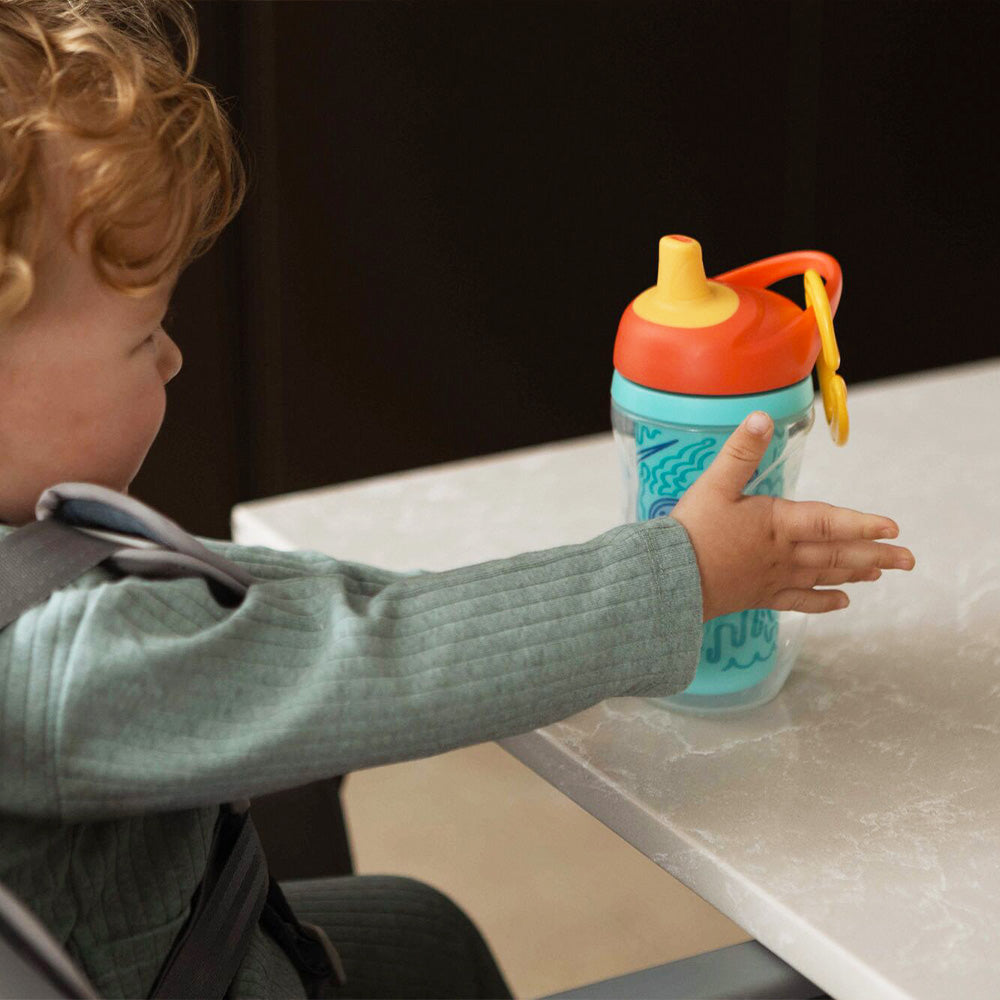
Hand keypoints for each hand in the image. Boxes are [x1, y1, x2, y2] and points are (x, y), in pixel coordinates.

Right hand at [669, 410, 915, 621]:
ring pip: (824, 575)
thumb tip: (761, 418)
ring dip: (856, 573)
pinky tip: (842, 602)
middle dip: (875, 555)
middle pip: (837, 554)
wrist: (672, 580)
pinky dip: (823, 601)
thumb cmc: (691, 532)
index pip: (828, 522)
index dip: (862, 523)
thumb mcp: (713, 485)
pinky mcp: (761, 595)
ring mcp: (775, 577)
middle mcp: (784, 553)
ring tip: (881, 572)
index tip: (893, 527)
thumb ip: (740, 452)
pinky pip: (800, 600)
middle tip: (908, 560)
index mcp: (777, 524)